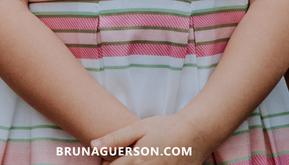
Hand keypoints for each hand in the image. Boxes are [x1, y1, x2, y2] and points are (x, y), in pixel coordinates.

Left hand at [92, 115, 210, 164]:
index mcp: (136, 159)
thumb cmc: (166, 128)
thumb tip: (93, 145)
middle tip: (123, 159)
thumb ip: (116, 138)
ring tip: (136, 160)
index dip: (105, 164)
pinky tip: (147, 162)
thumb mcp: (140, 128)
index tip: (108, 157)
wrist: (195, 134)